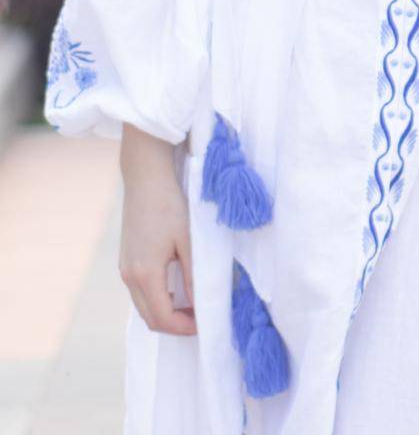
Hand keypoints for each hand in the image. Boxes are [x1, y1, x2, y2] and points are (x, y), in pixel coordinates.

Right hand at [118, 127, 195, 335]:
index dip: (184, 328)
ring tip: (193, 304)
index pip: (162, 318)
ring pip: (144, 305)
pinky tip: (177, 287)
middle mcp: (129, 277)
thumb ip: (193, 275)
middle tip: (201, 319)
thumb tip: (200, 304)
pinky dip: (158, 298)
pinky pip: (141, 291)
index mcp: (144, 274)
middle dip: (175, 325)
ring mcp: (124, 269)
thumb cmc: (169, 205)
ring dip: (166, 312)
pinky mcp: (126, 260)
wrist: (145, 178)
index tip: (205, 325)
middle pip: (150, 318)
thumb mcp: (187, 240)